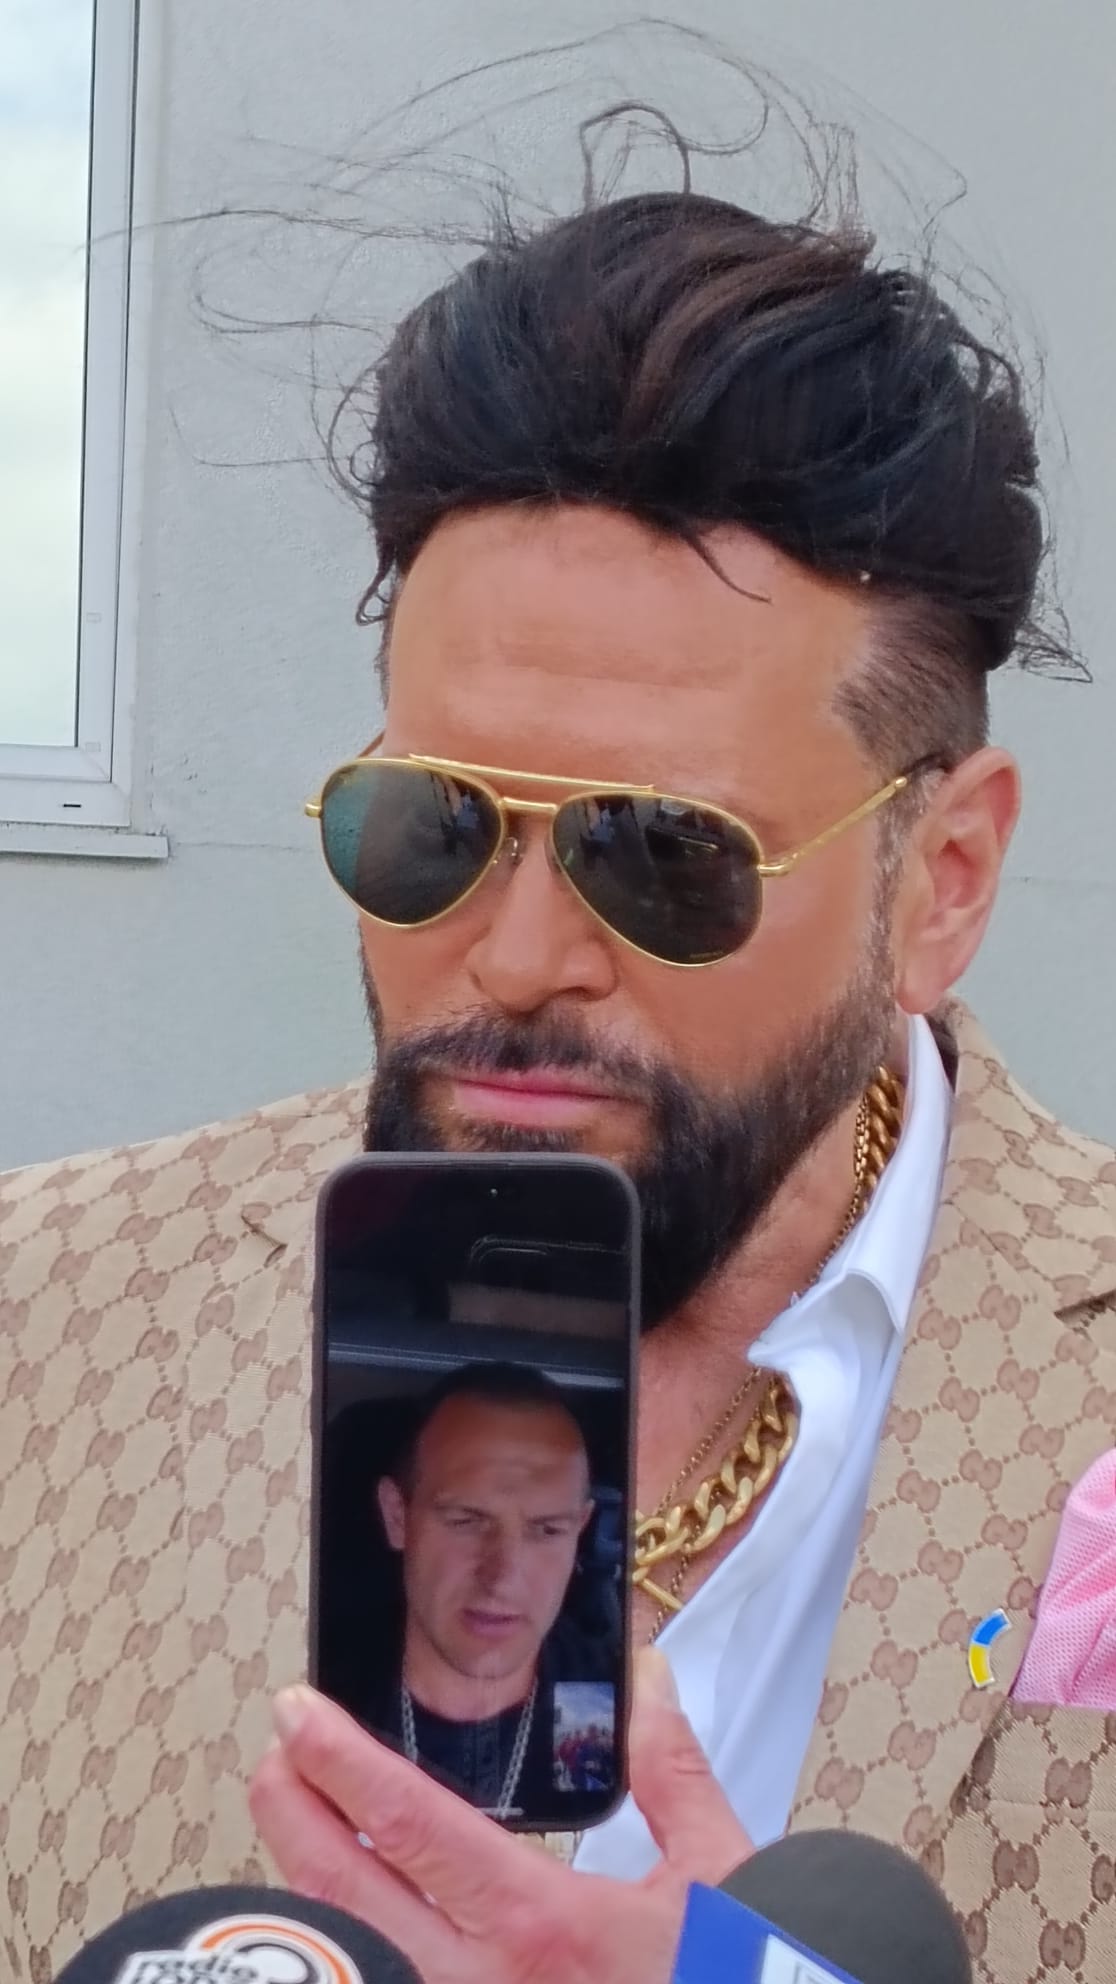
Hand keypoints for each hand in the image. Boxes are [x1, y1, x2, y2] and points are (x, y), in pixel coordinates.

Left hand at [249, 1649, 752, 1983]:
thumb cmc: (735, 1978)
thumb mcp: (718, 1868)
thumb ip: (670, 1767)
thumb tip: (650, 1679)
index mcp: (542, 1924)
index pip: (408, 1825)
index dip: (341, 1762)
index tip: (297, 1712)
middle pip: (349, 1895)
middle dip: (292, 1814)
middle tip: (272, 1754)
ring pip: (353, 1959)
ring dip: (311, 1888)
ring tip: (297, 1825)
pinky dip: (354, 1954)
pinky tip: (351, 1924)